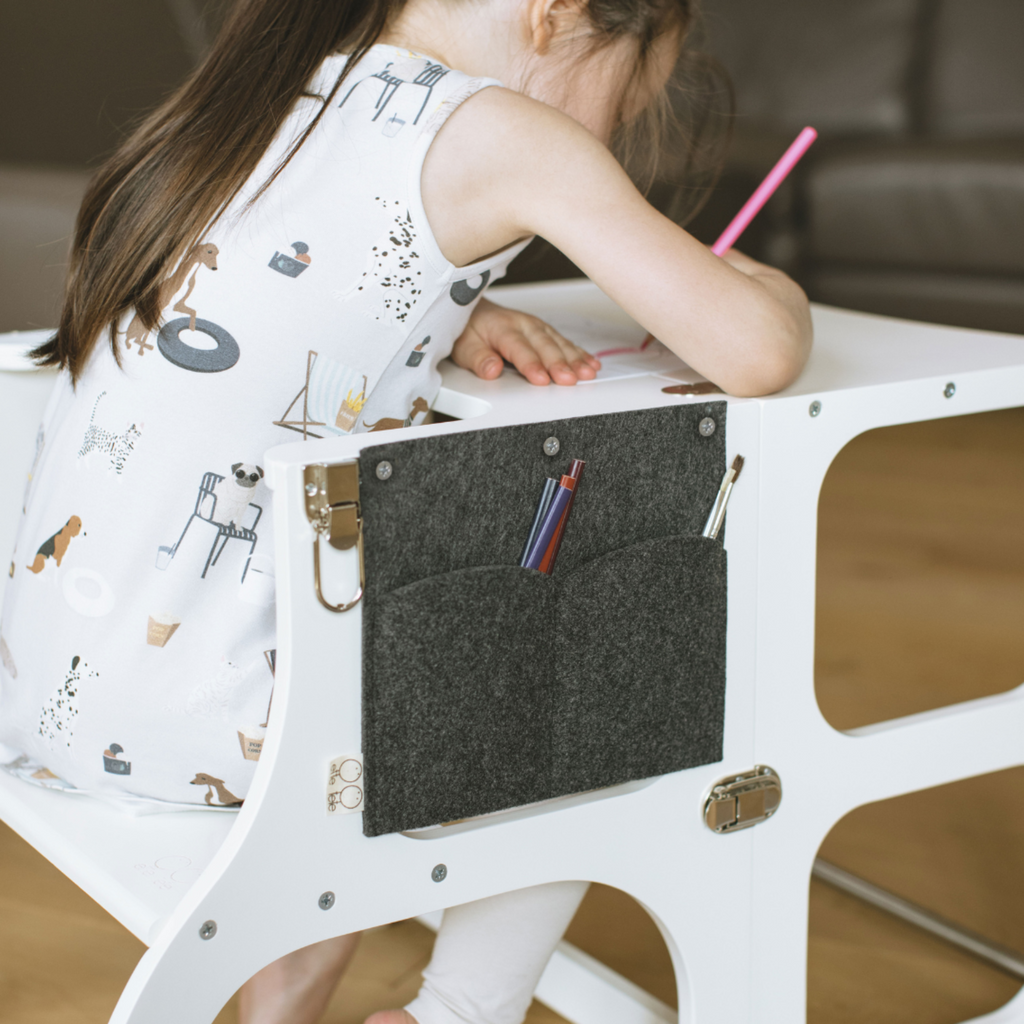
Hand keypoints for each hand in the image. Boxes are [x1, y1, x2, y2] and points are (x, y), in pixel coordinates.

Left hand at [451, 298, 600, 385]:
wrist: (472, 309)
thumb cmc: (468, 330)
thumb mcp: (463, 347)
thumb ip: (478, 359)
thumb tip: (492, 370)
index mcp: (502, 327)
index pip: (519, 348)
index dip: (531, 364)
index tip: (541, 379)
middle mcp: (523, 325)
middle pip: (544, 346)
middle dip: (559, 363)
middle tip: (570, 380)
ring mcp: (536, 327)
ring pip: (558, 343)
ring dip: (575, 358)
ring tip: (587, 373)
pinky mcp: (545, 331)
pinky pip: (565, 342)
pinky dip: (579, 353)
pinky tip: (591, 363)